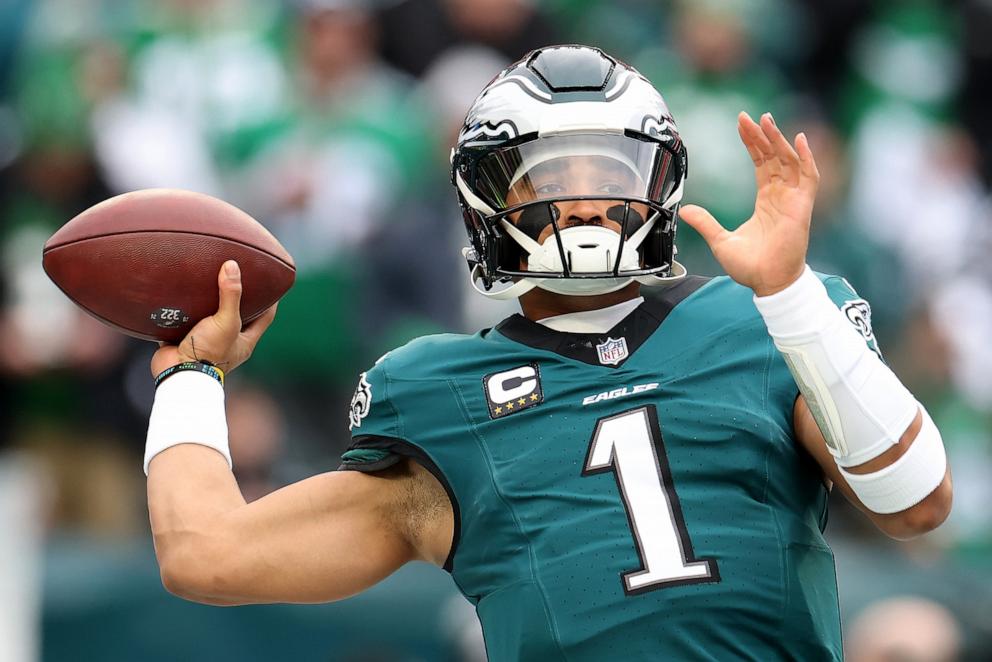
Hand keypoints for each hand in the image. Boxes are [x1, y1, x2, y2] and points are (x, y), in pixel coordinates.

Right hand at [150, 260, 276, 376]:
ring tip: (209, 280)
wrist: (177, 374)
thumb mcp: (226, 322)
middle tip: (237, 277)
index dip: (270, 299)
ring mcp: (207, 342)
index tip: (270, 281)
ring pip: (211, 318)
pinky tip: (184, 294)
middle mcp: (228, 342)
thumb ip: (231, 295)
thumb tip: (232, 266)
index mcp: (245, 341)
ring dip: (210, 302)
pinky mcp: (185, 340)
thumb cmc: (208, 353)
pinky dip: (186, 309)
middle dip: (238, 298)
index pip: (265, 316)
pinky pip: (187, 321)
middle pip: (238, 315)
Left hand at [678, 112, 819, 296]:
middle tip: (751, 116)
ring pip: (789, 161)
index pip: (761, 163)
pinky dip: (806, 157)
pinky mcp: (801, 207)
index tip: (742, 125)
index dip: (753, 143)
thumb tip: (686, 210)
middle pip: (774, 157)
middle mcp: (781, 196)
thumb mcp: (721, 240)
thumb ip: (706, 223)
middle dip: (763, 135)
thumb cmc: (750, 266)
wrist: (766, 283)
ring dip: (780, 140)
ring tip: (767, 120)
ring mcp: (793, 200)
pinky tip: (799, 139)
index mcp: (766, 200)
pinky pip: (809, 177)